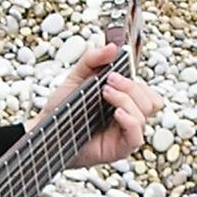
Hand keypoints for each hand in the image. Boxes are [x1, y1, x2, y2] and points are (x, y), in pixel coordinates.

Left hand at [38, 39, 163, 168]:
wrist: (45, 129)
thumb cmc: (62, 108)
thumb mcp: (76, 77)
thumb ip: (93, 60)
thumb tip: (112, 47)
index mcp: (123, 101)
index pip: (146, 92)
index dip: (136, 81)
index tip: (114, 73)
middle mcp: (127, 116)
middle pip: (151, 101)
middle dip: (132, 87)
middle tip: (110, 81)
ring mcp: (124, 133)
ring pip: (145, 114)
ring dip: (127, 99)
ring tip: (105, 94)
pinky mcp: (119, 148)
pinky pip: (137, 136)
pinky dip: (130, 121)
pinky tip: (116, 113)